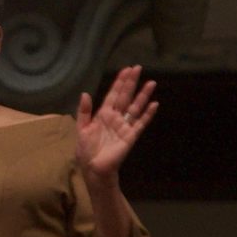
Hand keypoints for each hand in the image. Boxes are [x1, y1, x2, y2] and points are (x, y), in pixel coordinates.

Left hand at [75, 65, 158, 183]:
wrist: (94, 169)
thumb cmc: (86, 151)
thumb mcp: (82, 129)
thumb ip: (84, 111)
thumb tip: (85, 93)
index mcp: (103, 114)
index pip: (113, 94)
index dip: (119, 82)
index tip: (126, 70)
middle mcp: (116, 117)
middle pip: (125, 96)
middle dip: (131, 82)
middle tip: (138, 68)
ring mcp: (124, 126)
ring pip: (135, 107)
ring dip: (143, 95)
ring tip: (151, 83)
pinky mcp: (131, 136)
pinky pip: (141, 123)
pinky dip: (148, 114)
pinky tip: (154, 104)